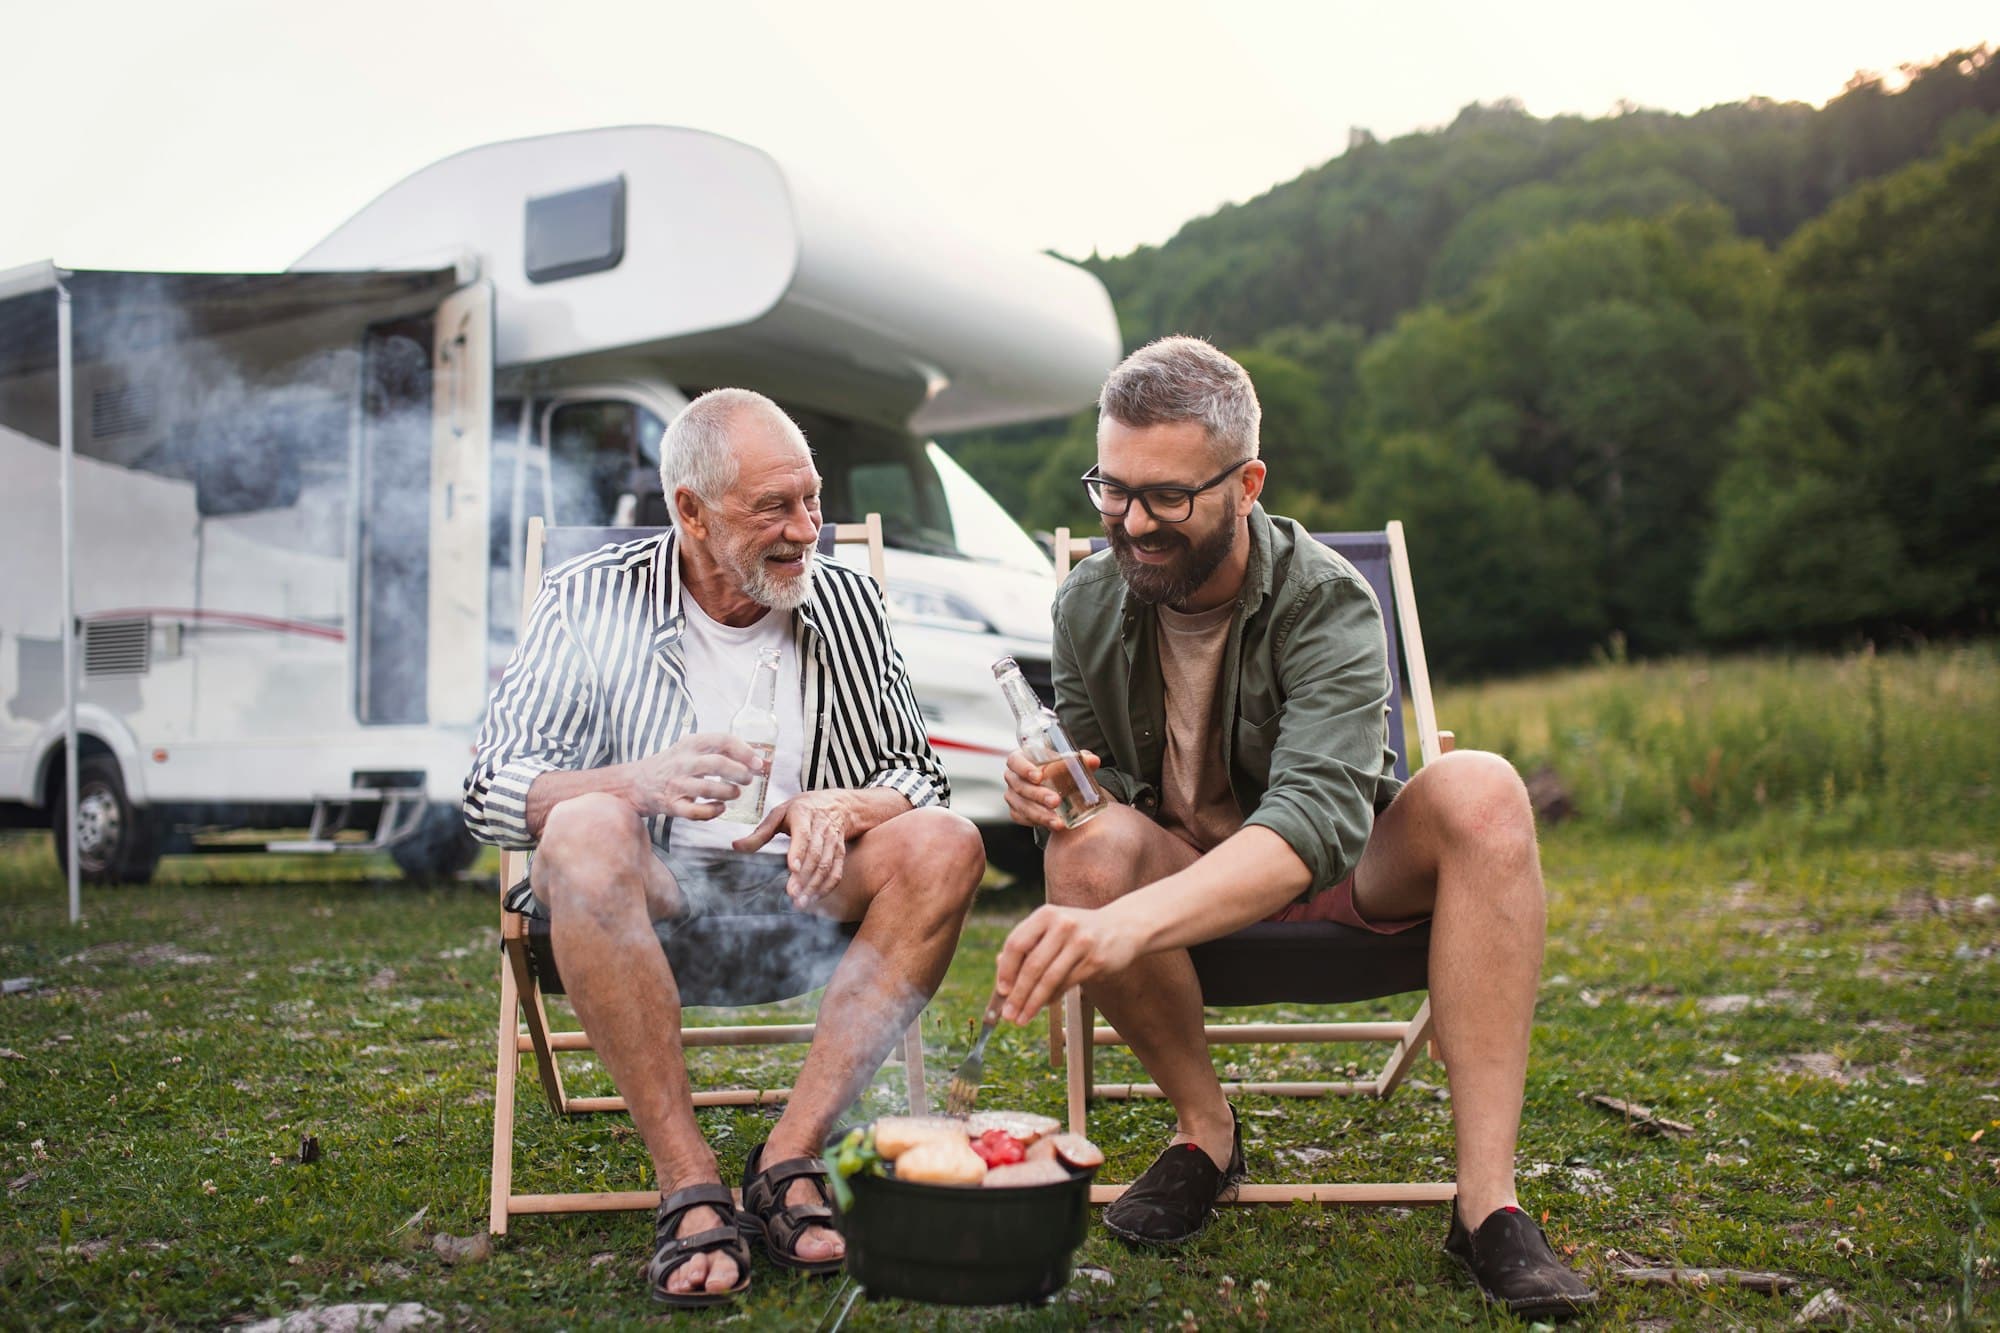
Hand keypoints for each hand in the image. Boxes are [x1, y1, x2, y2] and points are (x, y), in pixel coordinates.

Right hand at [625, 733, 759, 819]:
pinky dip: (712, 812)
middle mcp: (682, 762)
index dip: (744, 751)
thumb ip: (716, 751)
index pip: (721, 740)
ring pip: (708, 788)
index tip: (757, 762)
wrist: (634, 783)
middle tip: (748, 780)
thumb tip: (755, 759)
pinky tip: (720, 808)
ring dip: (728, 792)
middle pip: (717, 764)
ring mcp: (676, 784)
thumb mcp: (689, 749)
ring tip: (735, 793)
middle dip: (739, 772)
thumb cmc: (669, 766)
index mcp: (690, 745)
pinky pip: (695, 811)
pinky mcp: (671, 805)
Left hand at [733, 790, 849, 906]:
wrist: (837, 804)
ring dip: (815, 885)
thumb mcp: (779, 814)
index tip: (792, 868)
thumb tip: (736, 846)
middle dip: (804, 876)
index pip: (803, 835)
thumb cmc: (802, 809)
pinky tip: (814, 899)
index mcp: (803, 815)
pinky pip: (836, 872)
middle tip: (792, 894)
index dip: (799, 852)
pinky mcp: (840, 852)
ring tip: (801, 901)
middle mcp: (821, 828)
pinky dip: (827, 887)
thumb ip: (759, 833)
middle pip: (815, 854)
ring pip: (827, 865)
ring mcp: (833, 841)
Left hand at [993, 903, 1142, 1024]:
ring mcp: (1081, 942)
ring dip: (1032, 1003)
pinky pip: (1067, 984)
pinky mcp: (1096, 959)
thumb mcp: (1052, 930)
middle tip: (1008, 1015)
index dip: (1006, 970)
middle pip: (1032, 965)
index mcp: (1046, 914)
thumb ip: (1028, 947)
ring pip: (1050, 978)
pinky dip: (1052, 998)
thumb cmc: (1079, 932)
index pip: (1016, 944)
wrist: (1123, 927)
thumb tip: (1001, 977)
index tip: (1001, 991)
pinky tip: (1044, 1005)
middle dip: (1018, 994)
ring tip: (1022, 1018)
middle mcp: (1062, 924)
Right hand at [1002, 748, 1101, 831]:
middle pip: (1020, 787)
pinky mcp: (1016, 811)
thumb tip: (1094, 761)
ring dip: (1040, 814)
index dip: (1024, 768)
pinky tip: (1052, 825)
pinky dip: (1037, 822)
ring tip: (1058, 822)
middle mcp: (1013, 778)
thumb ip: (1081, 760)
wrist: (1055, 786)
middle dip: (1038, 795)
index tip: (1039, 776)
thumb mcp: (1068, 762)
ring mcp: (1013, 796)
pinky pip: (1023, 818)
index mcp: (1020, 759)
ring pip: (1022, 806)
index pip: (1014, 761)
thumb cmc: (1057, 768)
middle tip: (1056, 801)